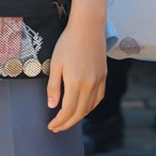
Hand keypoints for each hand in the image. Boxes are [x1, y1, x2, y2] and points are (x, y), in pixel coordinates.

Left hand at [47, 17, 106, 132]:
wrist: (88, 27)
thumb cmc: (68, 43)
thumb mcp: (55, 64)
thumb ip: (54, 87)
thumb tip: (52, 106)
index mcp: (76, 83)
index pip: (68, 111)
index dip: (59, 122)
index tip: (51, 126)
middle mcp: (90, 85)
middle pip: (79, 113)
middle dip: (67, 123)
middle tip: (56, 128)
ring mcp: (99, 81)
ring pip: (90, 107)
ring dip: (78, 117)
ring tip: (67, 120)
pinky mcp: (104, 76)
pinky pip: (98, 98)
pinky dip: (90, 107)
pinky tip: (83, 108)